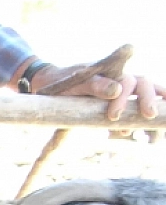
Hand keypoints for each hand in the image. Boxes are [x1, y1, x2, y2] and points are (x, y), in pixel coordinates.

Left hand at [35, 64, 159, 120]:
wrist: (51, 85)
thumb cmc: (63, 83)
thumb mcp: (74, 83)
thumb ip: (93, 85)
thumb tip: (117, 90)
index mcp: (112, 72)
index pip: (129, 80)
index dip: (129, 96)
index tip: (114, 116)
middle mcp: (122, 80)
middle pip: (143, 84)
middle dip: (147, 99)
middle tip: (148, 116)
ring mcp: (123, 91)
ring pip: (146, 93)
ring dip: (153, 105)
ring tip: (153, 130)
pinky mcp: (120, 103)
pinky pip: (137, 108)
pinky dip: (144, 117)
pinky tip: (152, 132)